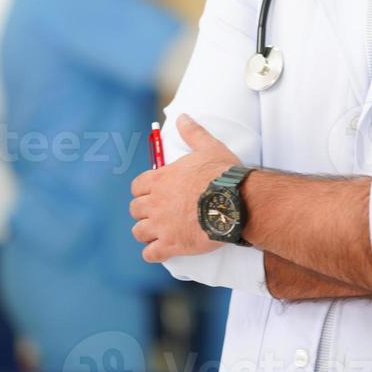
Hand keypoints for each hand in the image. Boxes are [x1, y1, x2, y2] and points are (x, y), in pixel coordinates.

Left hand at [129, 115, 237, 262]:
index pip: (137, 187)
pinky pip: (151, 254)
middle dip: (144, 212)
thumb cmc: (223, 174)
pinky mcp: (171, 245)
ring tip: (159, 234)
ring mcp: (161, 225)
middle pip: (135, 210)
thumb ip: (192, 133)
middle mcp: (155, 203)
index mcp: (160, 180)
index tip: (153, 194)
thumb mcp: (209, 147)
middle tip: (158, 214)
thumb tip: (182, 117)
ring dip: (147, 233)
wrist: (236, 202)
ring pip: (139, 232)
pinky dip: (154, 253)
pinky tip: (163, 251)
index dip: (143, 191)